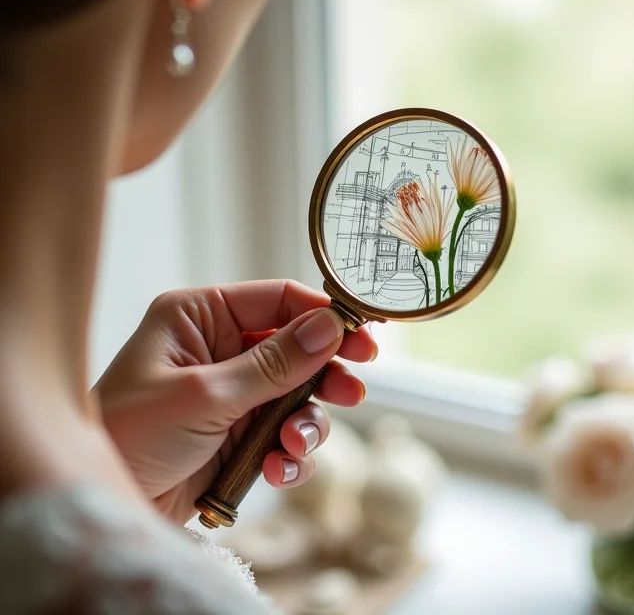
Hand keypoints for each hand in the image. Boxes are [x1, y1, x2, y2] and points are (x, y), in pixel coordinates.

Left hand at [94, 280, 376, 523]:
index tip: (362, 336)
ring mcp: (233, 392)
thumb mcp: (205, 395)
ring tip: (293, 443)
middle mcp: (220, 348)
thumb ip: (273, 363)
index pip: (277, 298)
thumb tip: (330, 327)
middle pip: (296, 346)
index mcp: (201, 316)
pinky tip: (275, 471)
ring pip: (297, 394)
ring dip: (305, 422)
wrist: (103, 503)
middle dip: (324, 373)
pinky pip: (284, 434)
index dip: (322, 315)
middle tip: (352, 390)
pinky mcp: (239, 434)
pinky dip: (289, 454)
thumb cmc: (130, 435)